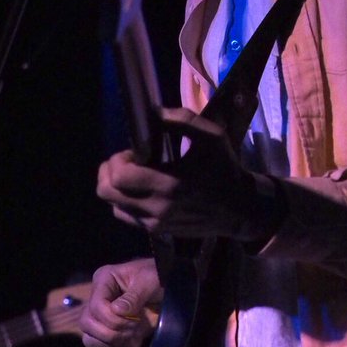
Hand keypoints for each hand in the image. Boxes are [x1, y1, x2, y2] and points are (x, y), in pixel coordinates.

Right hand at [80, 258, 160, 346]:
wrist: (171, 288)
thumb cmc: (158, 277)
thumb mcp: (149, 281)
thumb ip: (134, 296)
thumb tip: (117, 311)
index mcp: (103, 281)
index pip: (95, 306)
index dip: (112, 318)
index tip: (135, 318)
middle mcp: (98, 299)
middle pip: (86, 323)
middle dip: (111, 331)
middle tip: (133, 327)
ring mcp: (103, 317)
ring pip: (91, 339)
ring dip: (113, 341)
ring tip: (133, 333)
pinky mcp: (113, 331)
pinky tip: (136, 340)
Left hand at [97, 108, 278, 241]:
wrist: (240, 209)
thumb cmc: (224, 169)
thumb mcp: (211, 137)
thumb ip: (181, 120)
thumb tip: (152, 114)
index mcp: (170, 184)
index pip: (120, 176)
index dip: (117, 159)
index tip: (133, 151)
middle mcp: (158, 209)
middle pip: (106, 192)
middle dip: (109, 171)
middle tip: (127, 161)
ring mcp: (155, 224)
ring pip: (112, 206)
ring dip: (115, 188)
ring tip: (134, 176)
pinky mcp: (156, 232)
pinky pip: (126, 216)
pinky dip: (125, 202)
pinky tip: (141, 190)